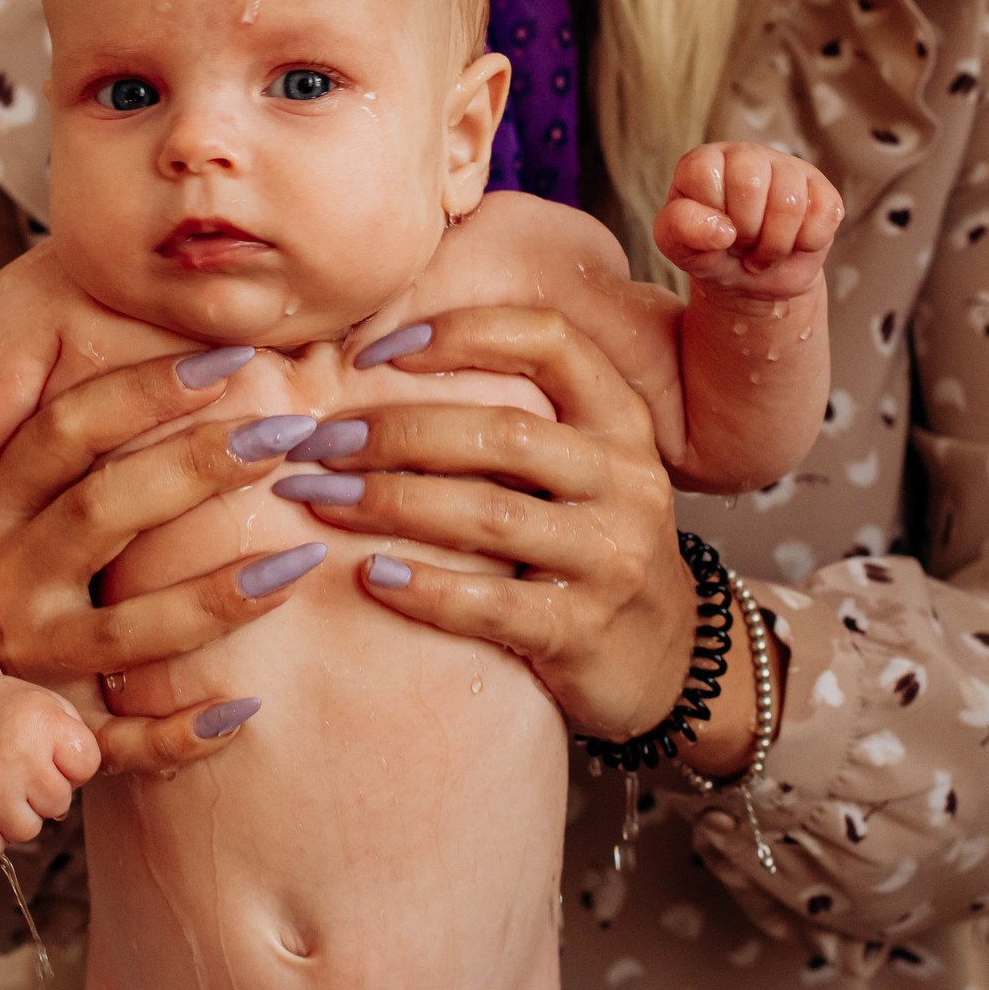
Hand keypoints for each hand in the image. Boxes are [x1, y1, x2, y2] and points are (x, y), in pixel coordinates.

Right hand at [0, 347, 309, 775]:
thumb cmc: (79, 545)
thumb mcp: (70, 480)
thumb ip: (123, 420)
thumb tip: (227, 328)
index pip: (63, 431)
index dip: (145, 389)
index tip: (237, 358)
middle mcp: (2, 579)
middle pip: (96, 513)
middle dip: (195, 468)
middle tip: (289, 433)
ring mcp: (29, 660)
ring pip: (120, 633)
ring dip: (213, 599)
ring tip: (300, 562)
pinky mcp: (61, 731)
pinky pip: (121, 742)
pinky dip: (180, 732)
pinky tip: (247, 706)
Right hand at [0, 674, 102, 856]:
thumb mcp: (46, 702)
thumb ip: (75, 736)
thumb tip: (80, 782)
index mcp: (44, 725)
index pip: (87, 766)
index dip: (73, 765)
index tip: (52, 755)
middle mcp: (20, 759)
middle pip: (59, 804)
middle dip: (45, 792)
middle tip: (21, 771)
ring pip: (28, 831)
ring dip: (18, 815)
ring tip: (2, 788)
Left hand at [281, 308, 698, 743]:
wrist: (669, 657)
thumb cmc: (593, 545)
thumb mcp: (581, 467)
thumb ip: (513, 418)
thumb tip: (376, 362)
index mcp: (620, 421)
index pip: (549, 342)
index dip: (463, 333)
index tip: (376, 352)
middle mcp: (625, 480)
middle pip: (503, 432)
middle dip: (397, 431)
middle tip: (318, 443)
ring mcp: (610, 558)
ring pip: (491, 514)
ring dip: (391, 502)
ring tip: (321, 500)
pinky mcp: (583, 632)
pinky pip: (492, 605)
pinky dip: (425, 588)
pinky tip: (371, 575)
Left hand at [655, 141, 843, 300]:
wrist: (751, 281)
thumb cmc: (711, 253)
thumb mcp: (679, 247)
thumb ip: (679, 229)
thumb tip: (722, 229)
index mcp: (705, 161)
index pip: (703, 172)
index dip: (708, 214)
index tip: (710, 231)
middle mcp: (747, 155)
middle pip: (750, 184)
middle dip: (744, 233)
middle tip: (740, 247)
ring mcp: (789, 169)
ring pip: (789, 203)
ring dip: (774, 246)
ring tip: (762, 253)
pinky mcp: (823, 190)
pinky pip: (823, 215)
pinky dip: (806, 244)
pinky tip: (793, 245)